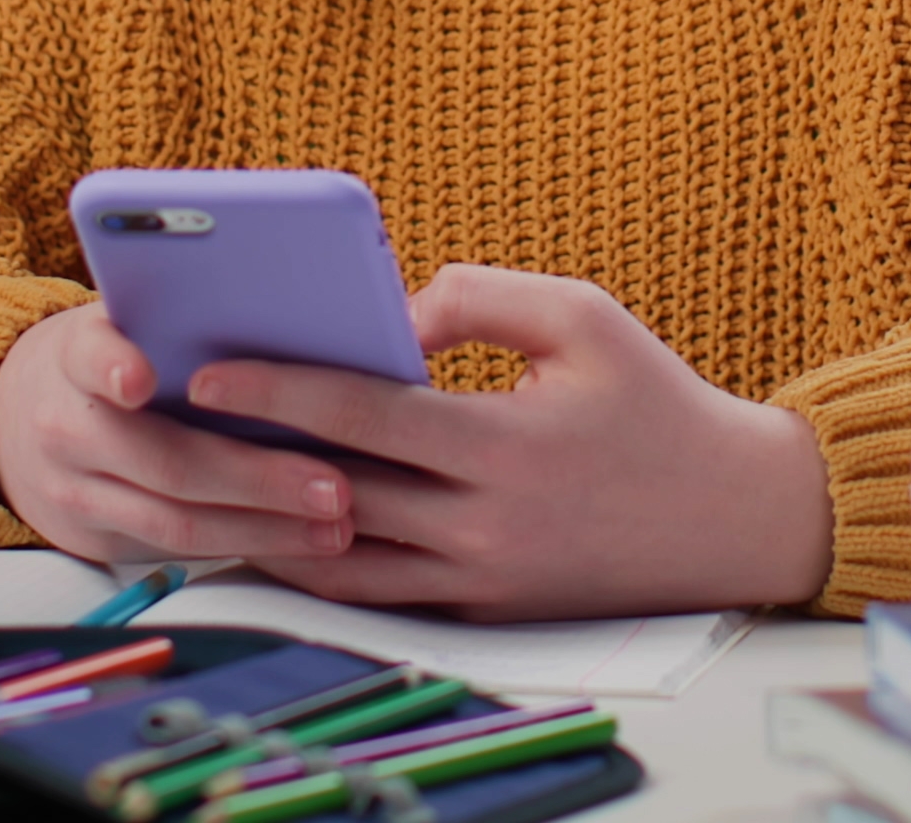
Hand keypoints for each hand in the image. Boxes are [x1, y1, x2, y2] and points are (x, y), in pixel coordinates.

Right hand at [0, 301, 358, 565]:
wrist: (15, 420)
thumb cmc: (112, 356)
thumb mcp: (124, 324)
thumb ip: (184, 319)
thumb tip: (302, 312)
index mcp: (76, 355)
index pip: (91, 355)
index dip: (114, 366)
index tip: (141, 379)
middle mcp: (66, 426)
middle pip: (162, 459)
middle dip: (254, 478)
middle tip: (332, 486)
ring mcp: (76, 491)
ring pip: (176, 520)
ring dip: (265, 528)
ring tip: (335, 524)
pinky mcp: (97, 538)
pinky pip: (177, 550)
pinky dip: (246, 547)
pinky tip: (303, 543)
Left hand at [203, 265, 834, 619]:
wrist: (734, 514)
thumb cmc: (655, 401)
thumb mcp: (583, 316)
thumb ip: (480, 298)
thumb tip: (392, 319)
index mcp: (503, 446)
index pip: (361, 417)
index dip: (276, 391)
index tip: (205, 373)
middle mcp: (483, 525)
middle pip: (333, 491)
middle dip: (249, 456)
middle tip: (176, 419)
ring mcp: (481, 579)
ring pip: (342, 560)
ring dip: (270, 522)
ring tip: (208, 477)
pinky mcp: (486, 611)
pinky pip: (380, 593)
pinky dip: (321, 564)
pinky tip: (278, 527)